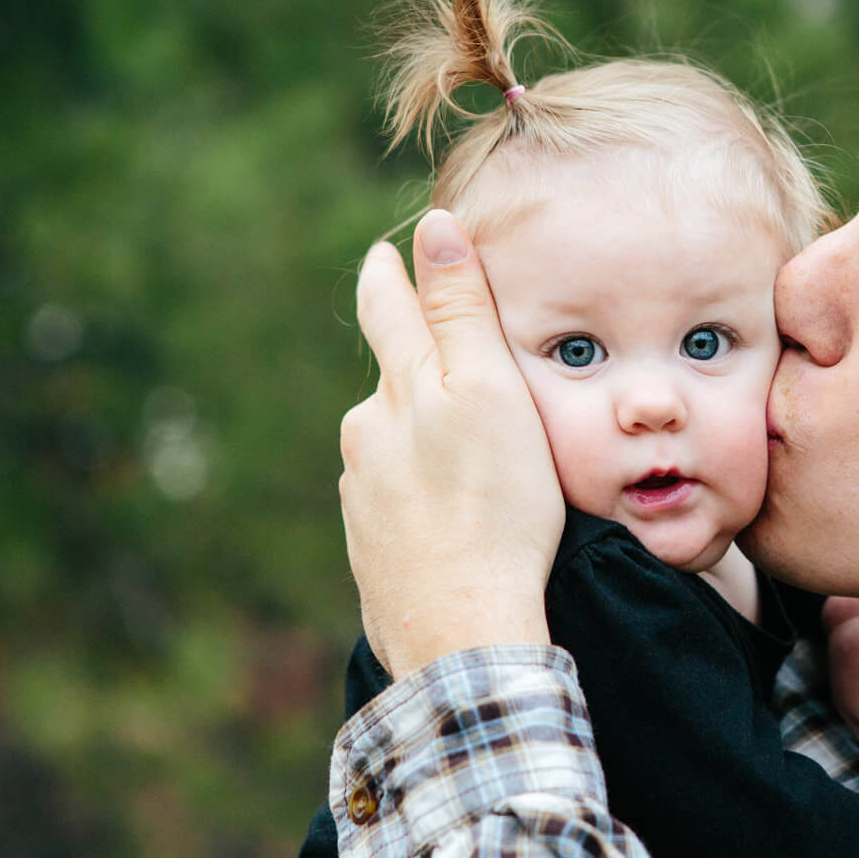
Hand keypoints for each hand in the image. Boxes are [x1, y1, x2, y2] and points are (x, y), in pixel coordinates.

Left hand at [338, 211, 563, 673]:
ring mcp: (362, 494)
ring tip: (466, 449)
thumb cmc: (496, 507)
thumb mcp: (492, 393)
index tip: (389, 252)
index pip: (388, 308)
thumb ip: (460, 310)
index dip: (392, 273)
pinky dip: (420, 493)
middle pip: (393, 379)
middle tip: (451, 356)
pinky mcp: (371, 547)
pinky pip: (395, 500)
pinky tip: (449, 514)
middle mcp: (368, 434)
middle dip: (416, 363)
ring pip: (391, 443)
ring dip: (420, 435)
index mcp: (402, 388)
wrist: (462, 628)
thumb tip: (432, 228)